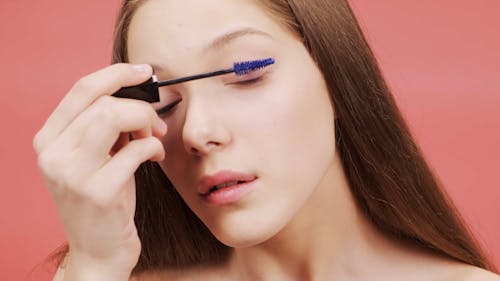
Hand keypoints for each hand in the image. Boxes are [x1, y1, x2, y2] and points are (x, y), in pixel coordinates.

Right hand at [33, 64, 166, 277]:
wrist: (98, 251)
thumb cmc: (103, 200)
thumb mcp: (93, 158)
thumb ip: (102, 125)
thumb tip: (134, 91)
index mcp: (48, 140)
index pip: (82, 89)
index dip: (117, 73)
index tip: (144, 71)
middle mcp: (53, 154)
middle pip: (103, 101)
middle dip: (140, 105)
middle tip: (155, 123)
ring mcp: (73, 173)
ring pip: (115, 117)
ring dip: (146, 122)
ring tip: (154, 138)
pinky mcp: (99, 192)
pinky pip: (137, 149)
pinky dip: (155, 147)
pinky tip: (156, 157)